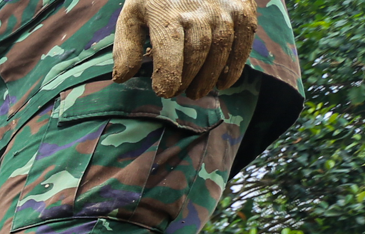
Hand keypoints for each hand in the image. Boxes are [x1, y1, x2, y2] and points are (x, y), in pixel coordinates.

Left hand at [113, 0, 257, 99]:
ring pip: (220, 48)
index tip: (165, 92)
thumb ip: (126, 47)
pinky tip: (223, 82)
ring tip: (197, 92)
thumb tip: (121, 78)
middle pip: (197, 51)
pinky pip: (243, 40)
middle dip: (188, 78)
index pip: (169, 47)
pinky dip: (235, 65)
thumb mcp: (133, 16)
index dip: (168, 73)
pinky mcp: (242, 8)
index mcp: (166, 12)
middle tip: (180, 93)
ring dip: (210, 76)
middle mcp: (198, 9)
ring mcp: (222, 8)